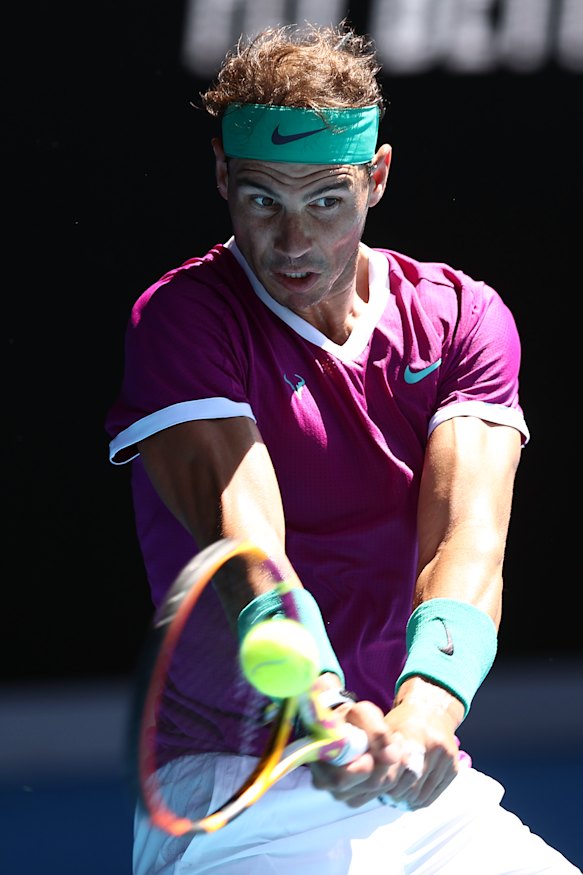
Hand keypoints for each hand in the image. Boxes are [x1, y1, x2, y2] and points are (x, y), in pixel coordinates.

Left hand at [309, 677, 463, 809]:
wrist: (433, 708)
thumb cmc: (401, 720)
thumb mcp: (382, 727)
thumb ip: (371, 749)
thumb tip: (348, 775)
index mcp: (412, 732)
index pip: (393, 770)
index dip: (379, 781)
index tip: (369, 784)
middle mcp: (432, 745)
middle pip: (406, 785)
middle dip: (390, 792)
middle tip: (378, 793)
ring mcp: (446, 758)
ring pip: (419, 794)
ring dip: (402, 798)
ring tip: (391, 795)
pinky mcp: (453, 768)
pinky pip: (432, 796)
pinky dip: (417, 800)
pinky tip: (405, 796)